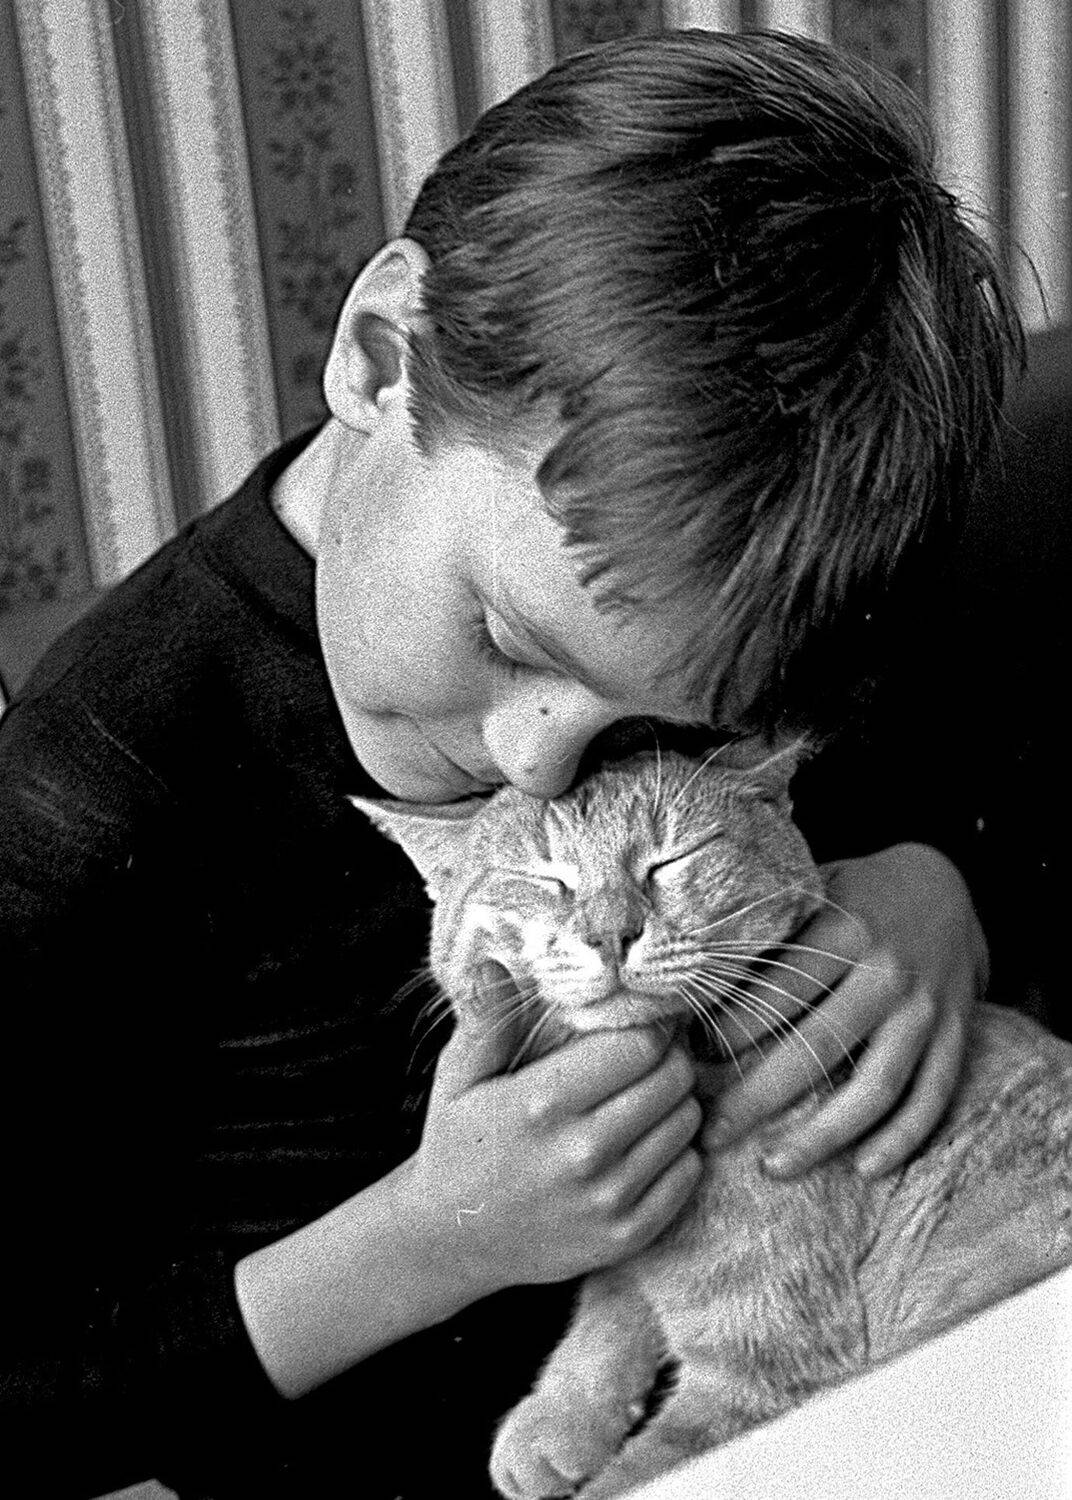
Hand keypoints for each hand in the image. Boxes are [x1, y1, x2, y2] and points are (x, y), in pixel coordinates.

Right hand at [406, 963, 702, 1293]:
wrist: (450, 1239)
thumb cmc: (458, 1143)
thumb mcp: (459, 1075)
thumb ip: (487, 1019)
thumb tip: (496, 962)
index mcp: (543, 1103)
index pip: (638, 1045)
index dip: (648, 1025)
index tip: (639, 1022)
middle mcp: (582, 1153)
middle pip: (673, 1080)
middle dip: (669, 1057)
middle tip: (649, 1055)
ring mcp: (608, 1200)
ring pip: (688, 1124)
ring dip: (677, 1102)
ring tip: (645, 1096)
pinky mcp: (626, 1236)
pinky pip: (689, 1174)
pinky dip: (680, 1151)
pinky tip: (647, 1141)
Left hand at [702, 844, 985, 1178]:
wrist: (946, 882)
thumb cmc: (855, 893)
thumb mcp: (813, 892)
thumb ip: (770, 931)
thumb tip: (687, 972)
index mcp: (845, 928)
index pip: (778, 992)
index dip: (732, 1034)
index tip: (689, 1066)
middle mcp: (888, 970)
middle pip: (816, 1048)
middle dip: (756, 1098)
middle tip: (710, 1134)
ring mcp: (927, 1007)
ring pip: (875, 1087)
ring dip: (824, 1136)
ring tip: (774, 1166)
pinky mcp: (956, 1034)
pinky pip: (931, 1097)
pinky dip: (901, 1139)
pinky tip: (864, 1169)